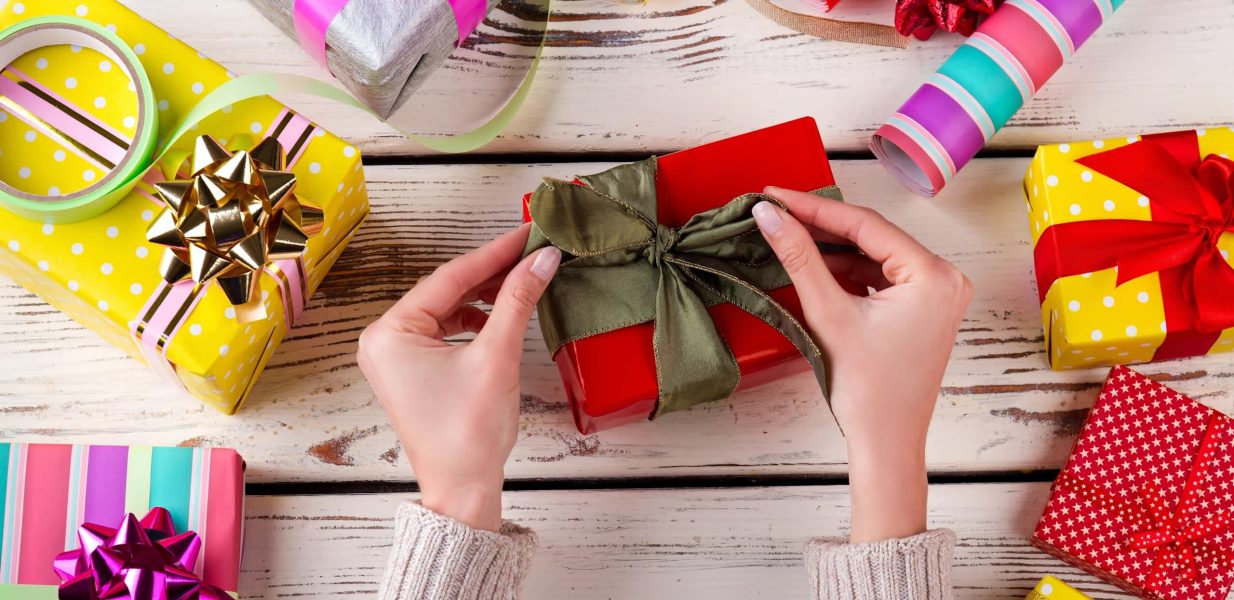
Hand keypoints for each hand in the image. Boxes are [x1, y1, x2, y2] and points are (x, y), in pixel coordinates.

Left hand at [357, 225, 560, 531]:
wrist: (463, 490)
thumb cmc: (468, 434)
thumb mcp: (496, 356)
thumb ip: (517, 300)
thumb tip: (540, 259)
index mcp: (389, 334)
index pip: (450, 277)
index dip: (494, 253)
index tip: (527, 234)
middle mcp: (383, 341)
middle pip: (446, 290)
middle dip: (491, 272)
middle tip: (532, 250)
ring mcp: (396, 356)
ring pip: (447, 308)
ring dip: (485, 295)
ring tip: (523, 279)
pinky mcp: (413, 370)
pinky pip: (445, 329)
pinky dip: (474, 319)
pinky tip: (501, 313)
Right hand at [752, 188, 971, 542]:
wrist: (885, 442)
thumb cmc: (868, 390)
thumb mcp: (827, 313)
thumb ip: (798, 257)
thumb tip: (770, 216)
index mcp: (933, 275)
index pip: (865, 225)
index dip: (814, 207)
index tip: (776, 195)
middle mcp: (945, 279)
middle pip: (871, 237)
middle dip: (821, 226)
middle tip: (776, 210)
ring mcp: (937, 295)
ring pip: (874, 256)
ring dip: (831, 249)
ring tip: (787, 237)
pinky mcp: (923, 309)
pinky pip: (880, 277)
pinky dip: (847, 272)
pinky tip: (813, 267)